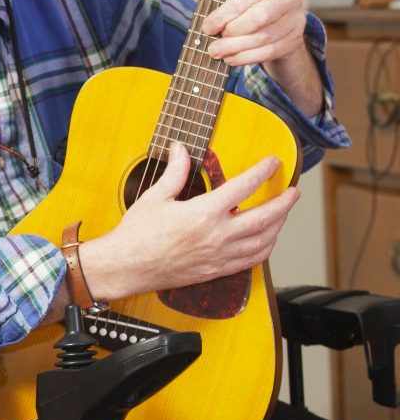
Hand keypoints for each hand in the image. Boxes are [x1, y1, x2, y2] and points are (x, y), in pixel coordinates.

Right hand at [80, 142, 299, 299]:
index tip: (273, 162)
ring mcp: (219, 255)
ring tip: (282, 214)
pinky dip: (265, 248)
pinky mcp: (216, 270)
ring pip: (264, 240)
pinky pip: (251, 261)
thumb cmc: (136, 233)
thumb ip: (175, 172)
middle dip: (285, 202)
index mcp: (204, 212)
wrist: (127, 266)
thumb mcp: (155, 197)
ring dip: (279, 225)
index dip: (263, 171)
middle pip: (266, 217)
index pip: (244, 186)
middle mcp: (217, 235)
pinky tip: (266, 240)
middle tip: (294, 192)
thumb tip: (180, 149)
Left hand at [164, 0, 322, 115]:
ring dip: (235, 49)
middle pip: (257, 19)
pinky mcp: (294, 40)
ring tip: (217, 52)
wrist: (272, 22)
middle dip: (230, 35)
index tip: (206, 27)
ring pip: (262, 38)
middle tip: (212, 44)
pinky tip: (231, 59)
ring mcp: (295, 19)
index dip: (223, 16)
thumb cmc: (242, 3)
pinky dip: (246, 58)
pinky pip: (268, 52)